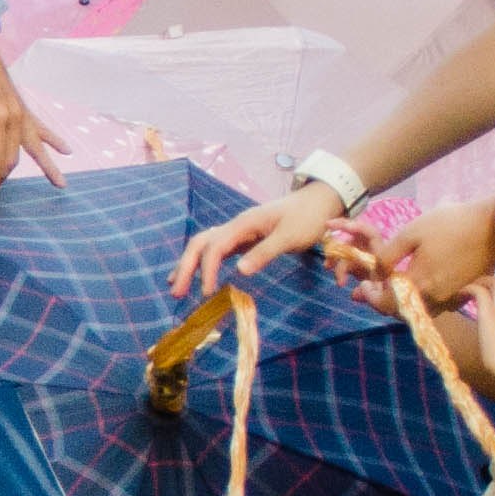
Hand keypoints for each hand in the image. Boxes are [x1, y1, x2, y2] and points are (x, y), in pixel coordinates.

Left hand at [0, 27, 61, 196]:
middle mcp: (14, 119)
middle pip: (11, 158)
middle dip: (3, 178)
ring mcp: (22, 113)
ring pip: (31, 147)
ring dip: (43, 166)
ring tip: (60, 184)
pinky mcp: (22, 107)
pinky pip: (41, 128)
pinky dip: (53, 140)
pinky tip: (66, 150)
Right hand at [171, 181, 347, 298]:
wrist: (319, 201)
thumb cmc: (307, 218)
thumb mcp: (290, 237)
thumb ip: (264, 253)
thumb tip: (239, 272)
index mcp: (243, 224)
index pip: (214, 247)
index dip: (207, 270)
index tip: (206, 293)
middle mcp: (235, 225)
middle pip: (199, 244)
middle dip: (185, 267)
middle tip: (176, 293)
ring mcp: (237, 231)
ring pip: (203, 245)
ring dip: (188, 265)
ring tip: (175, 286)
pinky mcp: (243, 238)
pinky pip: (215, 249)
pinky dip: (201, 262)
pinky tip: (195, 275)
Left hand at [371, 194, 494, 312]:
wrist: (493, 224)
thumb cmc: (451, 223)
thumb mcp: (411, 233)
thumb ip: (388, 255)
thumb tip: (376, 272)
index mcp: (419, 283)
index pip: (386, 303)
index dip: (371, 296)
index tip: (363, 285)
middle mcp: (436, 297)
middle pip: (403, 310)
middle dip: (385, 300)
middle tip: (375, 286)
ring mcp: (453, 298)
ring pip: (421, 309)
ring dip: (405, 302)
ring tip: (396, 285)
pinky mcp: (465, 293)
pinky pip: (439, 304)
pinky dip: (425, 299)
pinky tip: (421, 283)